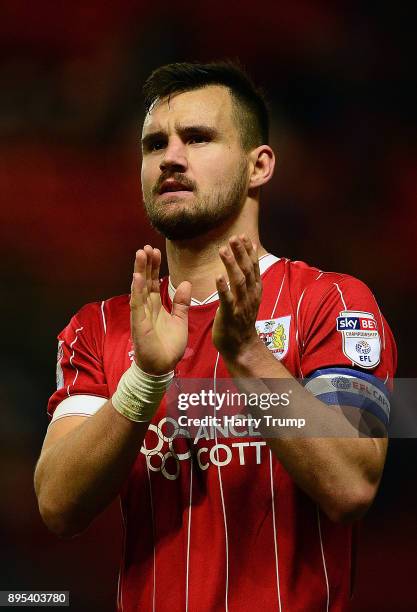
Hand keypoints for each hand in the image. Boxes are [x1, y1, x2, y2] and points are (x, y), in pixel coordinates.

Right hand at [130, 245, 190, 373]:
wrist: (162, 367)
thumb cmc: (169, 347)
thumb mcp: (180, 321)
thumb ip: (181, 303)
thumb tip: (185, 283)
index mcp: (155, 306)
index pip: (153, 282)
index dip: (154, 267)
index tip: (155, 251)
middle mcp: (146, 307)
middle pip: (145, 281)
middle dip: (146, 264)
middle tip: (146, 247)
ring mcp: (140, 314)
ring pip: (139, 288)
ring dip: (139, 271)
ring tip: (140, 254)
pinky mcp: (138, 323)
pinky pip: (137, 304)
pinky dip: (137, 290)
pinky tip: (137, 276)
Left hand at [212, 235, 261, 360]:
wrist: (241, 345)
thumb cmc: (241, 319)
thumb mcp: (248, 296)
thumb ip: (248, 277)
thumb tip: (248, 254)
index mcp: (255, 289)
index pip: (254, 266)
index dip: (248, 251)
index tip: (243, 236)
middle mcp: (251, 295)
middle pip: (247, 270)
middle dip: (240, 253)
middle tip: (233, 237)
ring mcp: (242, 305)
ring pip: (238, 281)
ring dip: (231, 265)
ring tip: (223, 250)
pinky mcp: (231, 315)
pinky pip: (227, 300)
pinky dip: (223, 287)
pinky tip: (218, 276)